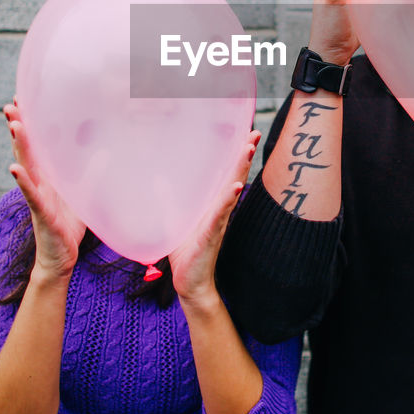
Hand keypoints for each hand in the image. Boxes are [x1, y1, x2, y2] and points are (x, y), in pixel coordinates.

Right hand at [5, 101, 86, 280]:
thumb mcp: (84, 196)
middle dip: (18, 127)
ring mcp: (37, 197)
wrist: (61, 257)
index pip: (37, 145)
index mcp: (48, 177)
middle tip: (10, 104)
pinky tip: (14, 169)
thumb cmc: (68, 227)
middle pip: (26, 150)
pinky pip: (30, 195)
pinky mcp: (40, 212)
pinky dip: (22, 181)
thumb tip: (104, 152)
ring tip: (14, 125)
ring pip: (26, 167)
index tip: (24, 100)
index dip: (30, 124)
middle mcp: (39, 183)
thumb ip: (91, 174)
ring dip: (19, 146)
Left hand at [170, 129, 261, 304]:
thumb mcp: (174, 219)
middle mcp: (218, 209)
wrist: (189, 281)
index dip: (235, 154)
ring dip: (240, 169)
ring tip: (248, 150)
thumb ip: (169, 199)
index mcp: (211, 204)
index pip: (226, 173)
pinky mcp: (211, 234)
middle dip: (245, 154)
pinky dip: (228, 200)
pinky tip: (236, 187)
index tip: (246, 133)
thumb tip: (158, 180)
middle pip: (235, 176)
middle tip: (255, 132)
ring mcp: (217, 220)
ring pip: (232, 190)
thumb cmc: (185, 252)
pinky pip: (221, 214)